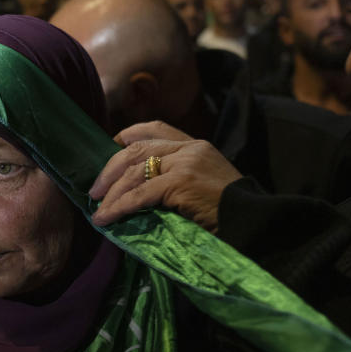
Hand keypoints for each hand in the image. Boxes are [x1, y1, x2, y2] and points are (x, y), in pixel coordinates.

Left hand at [89, 121, 241, 233]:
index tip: (108, 153)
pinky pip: (140, 194)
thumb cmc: (231, 212)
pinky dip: (119, 207)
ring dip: (111, 192)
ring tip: (98, 209)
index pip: (153, 128)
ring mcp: (186, 163)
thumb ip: (178, 178)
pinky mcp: (182, 183)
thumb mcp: (205, 184)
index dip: (125, 137)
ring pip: (134, 171)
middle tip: (94, 190)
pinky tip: (107, 218)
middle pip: (136, 148)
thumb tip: (139, 191)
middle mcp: (189, 148)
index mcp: (196, 145)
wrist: (256, 223)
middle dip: (110, 169)